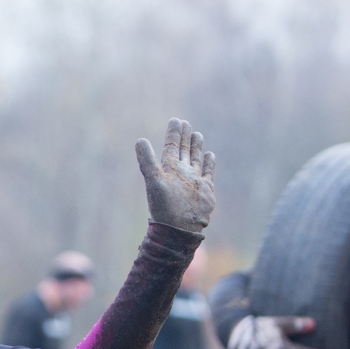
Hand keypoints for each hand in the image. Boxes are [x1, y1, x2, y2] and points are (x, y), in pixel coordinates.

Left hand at [136, 118, 217, 232]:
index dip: (173, 133)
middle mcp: (181, 172)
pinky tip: (210, 155)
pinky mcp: (206, 189)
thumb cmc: (165, 207)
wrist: (180, 228)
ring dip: (196, 146)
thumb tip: (139, 140)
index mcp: (169, 169)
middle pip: (183, 150)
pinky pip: (208, 172)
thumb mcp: (154, 181)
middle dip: (184, 136)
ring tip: (196, 134)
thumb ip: (147, 161)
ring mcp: (194, 180)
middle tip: (184, 122)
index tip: (176, 120)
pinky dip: (209, 163)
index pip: (171, 146)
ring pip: (195, 158)